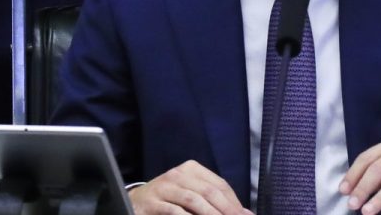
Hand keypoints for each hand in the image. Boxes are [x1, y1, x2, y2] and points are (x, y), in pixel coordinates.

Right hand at [130, 159, 251, 214]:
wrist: (136, 201)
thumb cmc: (169, 199)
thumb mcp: (190, 193)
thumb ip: (213, 200)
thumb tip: (244, 213)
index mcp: (191, 169)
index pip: (220, 184)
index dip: (235, 202)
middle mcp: (178, 174)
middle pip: (210, 192)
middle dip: (227, 210)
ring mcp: (164, 187)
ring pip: (194, 200)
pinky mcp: (153, 202)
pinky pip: (175, 211)